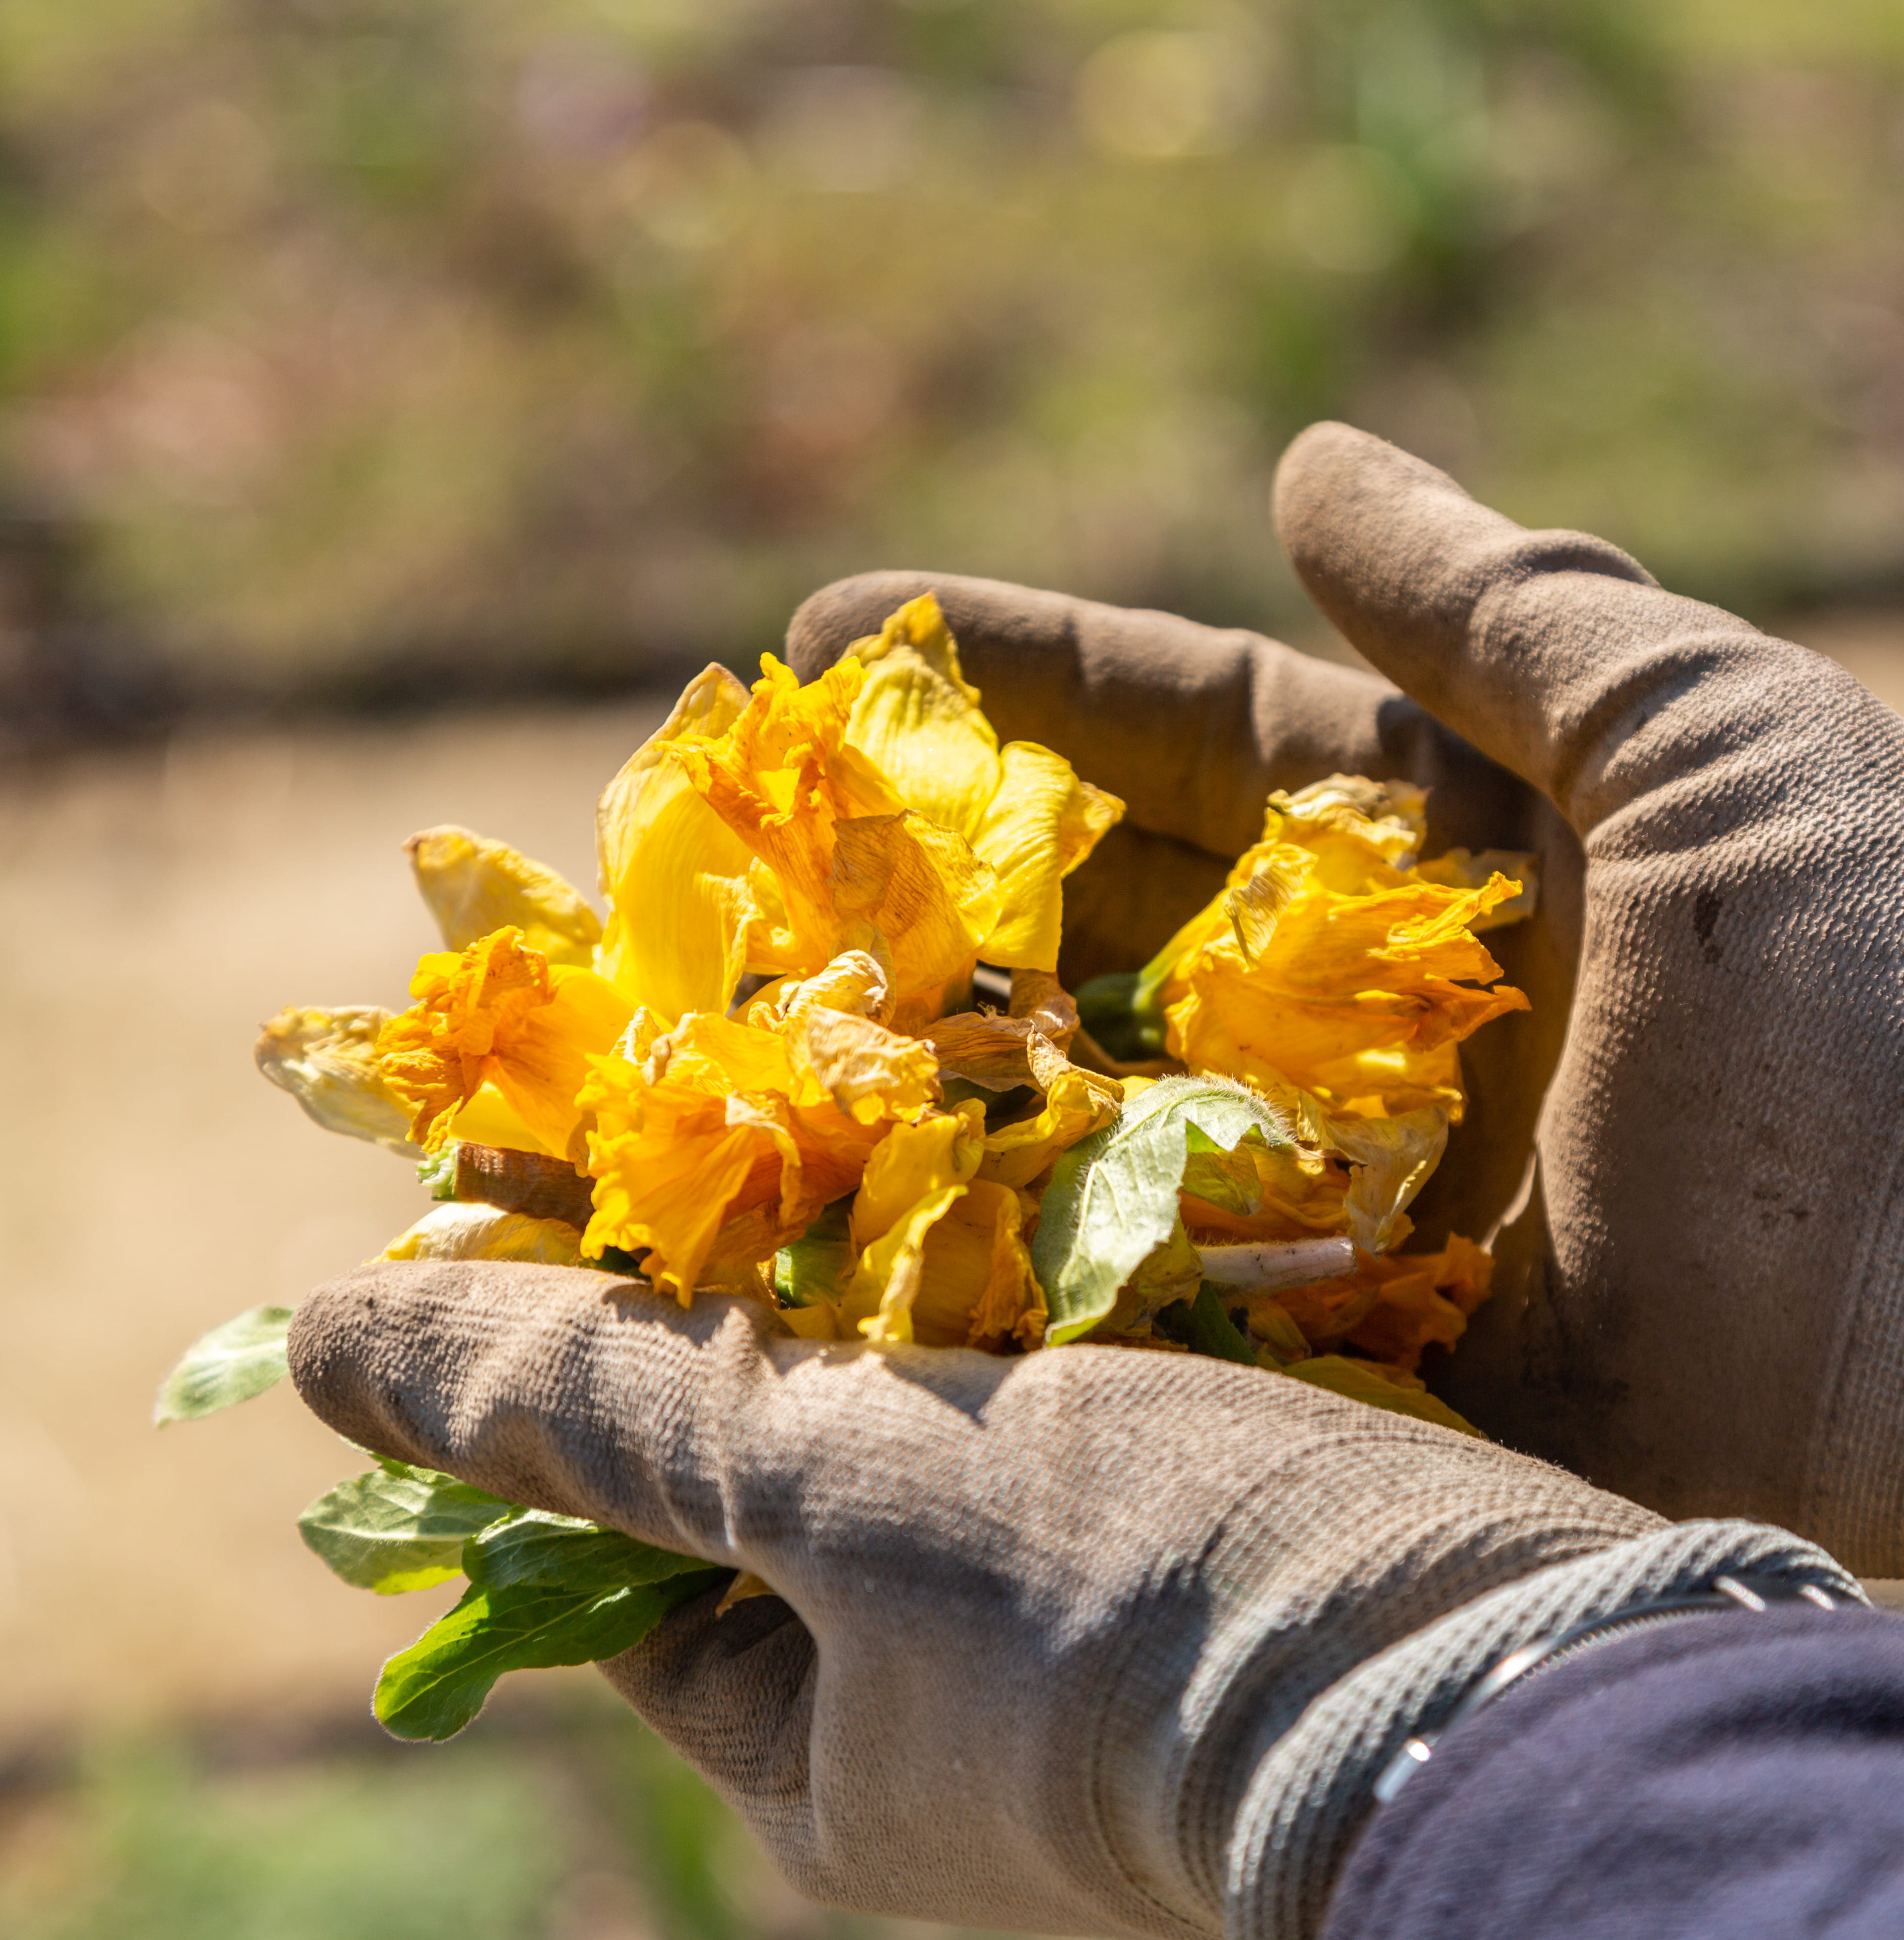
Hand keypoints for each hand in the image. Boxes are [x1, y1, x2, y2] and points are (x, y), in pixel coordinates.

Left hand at [288, 1263, 1847, 1939]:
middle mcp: (940, 1709)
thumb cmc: (1141, 1601)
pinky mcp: (1180, 1531)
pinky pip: (1040, 1400)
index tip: (537, 1237)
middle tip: (696, 1137)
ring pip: (912, 1424)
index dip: (569, 1409)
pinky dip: (1001, 1295)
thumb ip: (601, 1404)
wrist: (1494, 1671)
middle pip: (772, 1485)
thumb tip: (321, 1343)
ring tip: (837, 1109)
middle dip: (734, 1319)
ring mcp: (1067, 1624)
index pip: (625, 1580)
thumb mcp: (838, 1484)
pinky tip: (997, 1166)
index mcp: (833, 1757)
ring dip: (875, 1282)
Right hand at [788, 426, 1903, 1573]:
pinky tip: (790, 1225)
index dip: (1002, 681)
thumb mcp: (1712, 753)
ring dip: (883, 1074)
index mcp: (1438, 866)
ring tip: (688, 1030)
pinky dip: (960, 1261)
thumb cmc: (1896, 1017)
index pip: (1175, 741)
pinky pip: (1101, 1295)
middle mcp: (1352, 1028)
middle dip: (901, 881)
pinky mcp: (1308, 1365)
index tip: (823, 627)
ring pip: (1058, 1110)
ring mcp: (1316, 1200)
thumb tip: (1307, 457)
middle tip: (712, 845)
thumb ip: (1503, 606)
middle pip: (1082, 925)